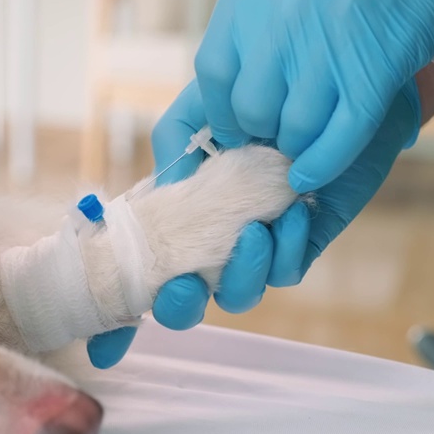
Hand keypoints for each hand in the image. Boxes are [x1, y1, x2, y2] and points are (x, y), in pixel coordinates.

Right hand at [86, 79, 420, 368]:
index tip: (105, 348)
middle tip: (186, 282)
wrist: (328, 85)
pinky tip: (292, 216)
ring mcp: (255, 248)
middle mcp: (210, 241)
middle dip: (179, 305)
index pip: (139, 274)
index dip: (119, 318)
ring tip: (254, 230)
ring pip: (237, 295)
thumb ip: (171, 149)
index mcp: (177, 215)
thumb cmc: (258, 98)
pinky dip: (286, 249)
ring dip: (241, 271)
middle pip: (183, 303)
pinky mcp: (301, 246)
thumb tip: (151, 194)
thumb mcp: (201, 112)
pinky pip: (287, 271)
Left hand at [195, 0, 433, 193]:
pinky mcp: (375, 65)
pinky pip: (337, 138)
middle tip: (277, 139)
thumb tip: (228, 83)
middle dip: (261, 134)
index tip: (239, 127)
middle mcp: (284, 6)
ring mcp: (329, 36)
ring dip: (297, 148)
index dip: (223, 111)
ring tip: (306, 145)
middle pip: (249, 106)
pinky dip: (323, 165)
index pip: (214, 70)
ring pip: (293, 128)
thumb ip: (258, 16)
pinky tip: (314, 173)